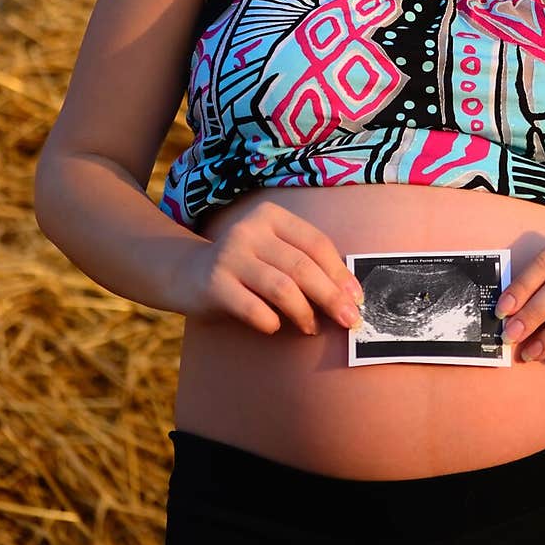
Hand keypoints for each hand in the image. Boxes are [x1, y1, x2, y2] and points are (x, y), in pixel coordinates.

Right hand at [169, 197, 363, 336]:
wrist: (188, 273)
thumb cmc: (246, 266)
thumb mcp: (273, 251)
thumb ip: (304, 263)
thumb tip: (347, 295)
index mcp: (271, 216)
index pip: (316, 243)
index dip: (340, 273)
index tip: (356, 298)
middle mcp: (249, 230)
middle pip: (302, 266)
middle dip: (331, 297)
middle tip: (348, 320)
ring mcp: (230, 255)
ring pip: (282, 287)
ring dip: (304, 313)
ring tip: (312, 328)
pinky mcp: (214, 284)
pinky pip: (253, 308)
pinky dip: (271, 322)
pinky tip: (276, 327)